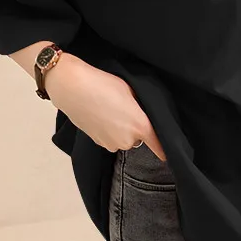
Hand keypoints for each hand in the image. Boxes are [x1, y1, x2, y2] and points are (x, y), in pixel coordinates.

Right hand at [45, 54, 165, 159]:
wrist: (72, 87)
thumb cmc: (103, 84)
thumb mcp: (131, 90)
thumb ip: (142, 107)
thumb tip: (144, 114)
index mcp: (140, 126)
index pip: (159, 144)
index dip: (164, 150)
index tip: (168, 155)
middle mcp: (128, 140)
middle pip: (139, 139)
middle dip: (136, 128)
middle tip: (126, 110)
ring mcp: (111, 143)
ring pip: (123, 139)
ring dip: (121, 130)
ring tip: (111, 110)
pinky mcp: (98, 143)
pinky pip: (110, 140)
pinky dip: (109, 131)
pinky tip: (101, 115)